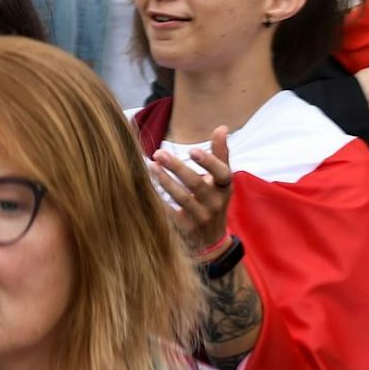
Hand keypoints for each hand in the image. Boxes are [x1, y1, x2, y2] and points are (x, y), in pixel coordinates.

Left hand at [149, 126, 232, 252]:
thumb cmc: (213, 201)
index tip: (192, 150)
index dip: (209, 163)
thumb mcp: (221, 181)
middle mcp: (215, 204)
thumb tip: (222, 127)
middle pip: (197, 185)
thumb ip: (220, 154)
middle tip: (159, 152)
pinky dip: (158, 200)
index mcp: (224, 189)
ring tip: (150, 166)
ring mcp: (201, 218)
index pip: (222, 174)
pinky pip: (170, 213)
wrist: (212, 242)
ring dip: (165, 181)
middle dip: (177, 168)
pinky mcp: (186, 229)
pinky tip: (145, 186)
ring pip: (182, 199)